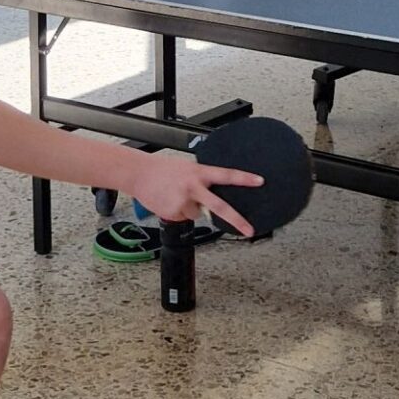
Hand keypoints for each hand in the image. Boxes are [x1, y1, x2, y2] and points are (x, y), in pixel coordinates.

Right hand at [133, 149, 261, 235]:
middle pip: (219, 207)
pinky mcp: (174, 213)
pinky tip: (169, 200)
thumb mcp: (186, 168)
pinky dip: (179, 212)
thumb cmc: (162, 169)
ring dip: (190, 208)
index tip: (259, 181)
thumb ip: (201, 179)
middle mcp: (193, 187)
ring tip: (176, 194)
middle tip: (249, 230)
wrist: (139, 174)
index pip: (226, 175)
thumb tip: (212, 195)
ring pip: (197, 213)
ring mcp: (183, 202)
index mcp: (198, 173)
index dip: (244, 178)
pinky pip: (184, 217)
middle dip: (236, 220)